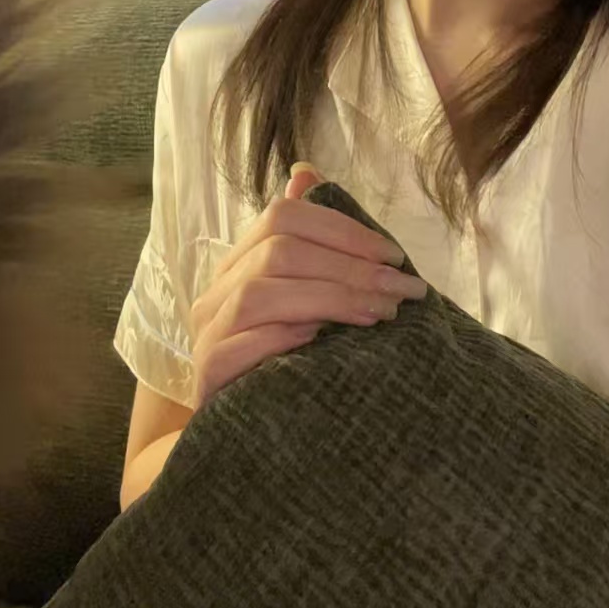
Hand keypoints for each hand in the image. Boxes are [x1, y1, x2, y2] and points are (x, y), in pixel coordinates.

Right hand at [189, 163, 426, 407]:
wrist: (247, 436)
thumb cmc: (289, 359)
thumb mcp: (309, 297)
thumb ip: (312, 241)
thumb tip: (305, 172)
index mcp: (241, 261)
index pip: (283, 216)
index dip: (342, 230)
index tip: (394, 256)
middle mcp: (217, 290)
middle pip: (278, 251)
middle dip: (350, 267)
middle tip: (402, 291)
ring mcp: (207, 332)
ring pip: (260, 292)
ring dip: (330, 298)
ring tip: (380, 314)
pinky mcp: (205, 376)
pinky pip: (236, 346)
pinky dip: (282, 338)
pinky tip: (320, 343)